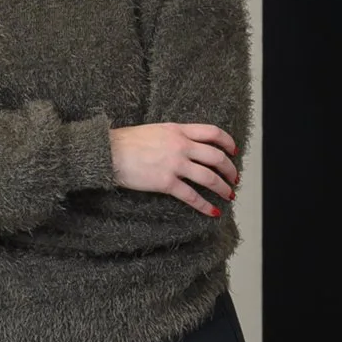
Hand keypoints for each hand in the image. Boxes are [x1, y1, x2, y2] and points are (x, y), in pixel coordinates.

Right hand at [111, 122, 238, 215]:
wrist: (107, 153)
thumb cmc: (125, 142)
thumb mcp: (154, 130)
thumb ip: (173, 136)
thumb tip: (185, 145)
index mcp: (178, 130)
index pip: (212, 133)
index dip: (227, 142)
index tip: (234, 151)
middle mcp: (181, 146)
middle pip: (216, 157)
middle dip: (230, 169)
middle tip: (234, 178)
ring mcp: (174, 164)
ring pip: (209, 177)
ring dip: (223, 188)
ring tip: (229, 195)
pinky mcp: (165, 182)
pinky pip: (191, 196)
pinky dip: (205, 205)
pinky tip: (212, 211)